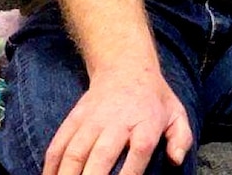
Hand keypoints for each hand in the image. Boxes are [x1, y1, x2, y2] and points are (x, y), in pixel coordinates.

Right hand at [43, 66, 191, 174]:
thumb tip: (176, 160)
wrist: (125, 67)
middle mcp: (117, 121)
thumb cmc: (153, 99)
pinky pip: (58, 145)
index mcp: (146, 122)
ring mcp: (92, 120)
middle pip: (101, 155)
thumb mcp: (176, 113)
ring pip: (74, 152)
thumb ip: (181, 138)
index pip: (139, 151)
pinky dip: (50, 166)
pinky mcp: (74, 118)